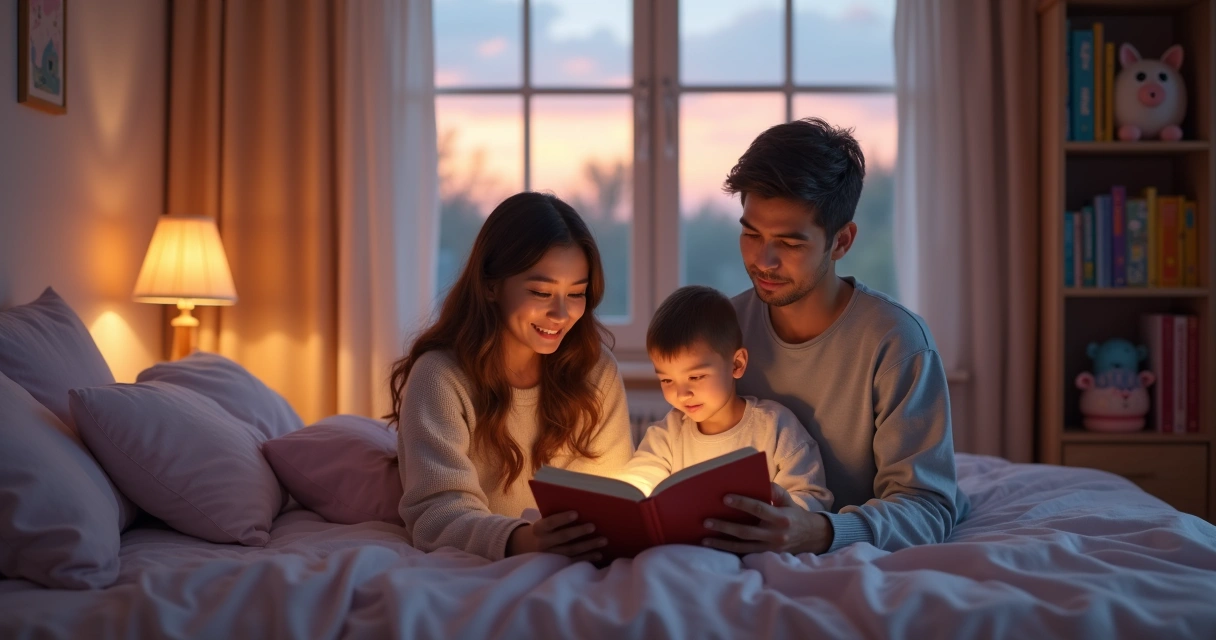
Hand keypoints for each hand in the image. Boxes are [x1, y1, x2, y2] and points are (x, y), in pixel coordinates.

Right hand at [506, 511, 606, 561]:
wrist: (528, 548)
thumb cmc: (544, 530)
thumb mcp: (544, 523)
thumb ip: (557, 519)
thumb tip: (583, 510)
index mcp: (539, 529)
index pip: (550, 522)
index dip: (563, 518)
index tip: (576, 513)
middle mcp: (543, 543)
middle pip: (563, 537)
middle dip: (579, 532)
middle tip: (593, 526)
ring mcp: (551, 556)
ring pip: (571, 551)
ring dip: (588, 546)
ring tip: (603, 541)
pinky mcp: (558, 565)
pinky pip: (574, 562)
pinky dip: (587, 558)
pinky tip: (598, 555)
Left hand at [702, 483, 832, 554]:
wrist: (812, 537)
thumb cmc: (794, 514)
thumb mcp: (788, 499)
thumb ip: (774, 490)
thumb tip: (757, 481)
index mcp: (781, 518)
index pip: (759, 509)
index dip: (742, 503)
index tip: (725, 498)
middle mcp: (775, 535)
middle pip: (746, 531)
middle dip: (725, 526)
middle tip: (706, 521)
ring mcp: (770, 548)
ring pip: (742, 546)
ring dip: (722, 542)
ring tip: (704, 538)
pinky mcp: (766, 556)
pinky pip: (745, 554)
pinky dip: (729, 551)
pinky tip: (715, 547)